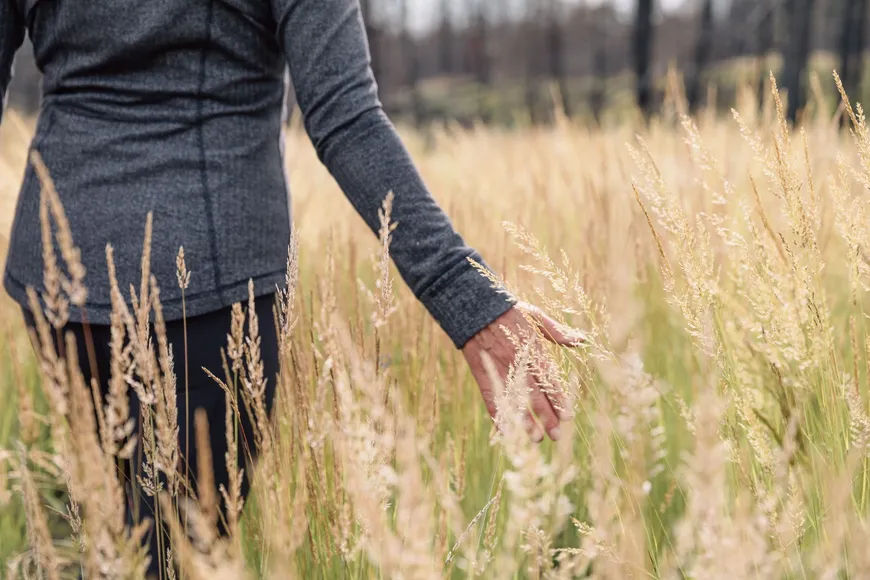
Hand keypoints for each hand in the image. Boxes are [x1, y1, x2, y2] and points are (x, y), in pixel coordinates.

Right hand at [462, 303, 581, 442]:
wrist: (476, 308)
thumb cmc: (510, 311)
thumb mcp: (535, 316)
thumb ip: (557, 331)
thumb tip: (582, 339)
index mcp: (532, 350)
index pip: (549, 379)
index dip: (558, 398)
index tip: (567, 416)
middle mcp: (517, 363)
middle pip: (534, 394)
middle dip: (546, 416)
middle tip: (556, 435)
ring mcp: (499, 369)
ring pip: (514, 400)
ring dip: (524, 421)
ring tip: (535, 438)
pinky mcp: (483, 373)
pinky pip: (491, 397)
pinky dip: (497, 413)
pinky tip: (505, 429)